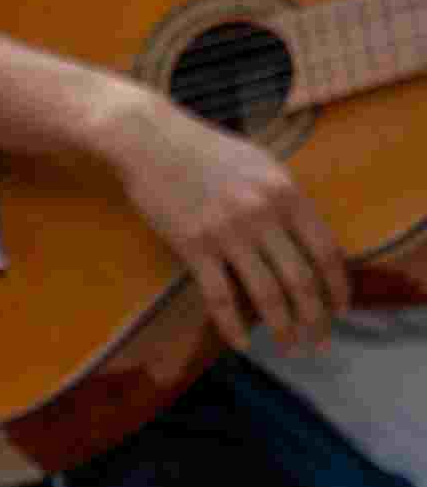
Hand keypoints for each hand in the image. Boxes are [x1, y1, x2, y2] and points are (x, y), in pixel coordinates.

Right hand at [112, 86, 358, 351]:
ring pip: (267, 294)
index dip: (338, 288)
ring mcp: (227, 232)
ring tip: (290, 347)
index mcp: (286, 194)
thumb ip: (287, 199)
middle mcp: (263, 215)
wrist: (146, 138)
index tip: (340, 312)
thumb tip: (308, 238)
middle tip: (320, 343)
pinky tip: (243, 343)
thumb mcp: (260, 165)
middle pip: (302, 280)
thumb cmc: (204, 149)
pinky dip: (233, 326)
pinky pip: (219, 296)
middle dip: (316, 319)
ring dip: (284, 328)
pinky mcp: (192, 245)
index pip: (327, 252)